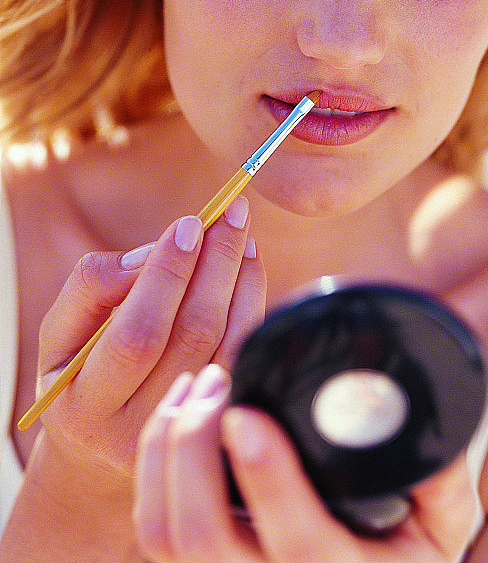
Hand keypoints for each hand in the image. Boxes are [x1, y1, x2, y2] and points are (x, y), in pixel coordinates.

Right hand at [32, 196, 265, 488]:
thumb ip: (91, 288)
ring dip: (242, 279)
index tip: (190, 223)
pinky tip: (250, 268)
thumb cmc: (82, 369)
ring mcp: (188, 429)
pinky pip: (247, 353)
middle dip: (216, 264)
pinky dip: (254, 303)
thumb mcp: (61, 333)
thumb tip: (148, 257)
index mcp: (84, 407)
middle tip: (230, 214)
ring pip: (230, 342)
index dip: (166, 275)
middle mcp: (137, 428)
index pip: (136, 334)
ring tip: (242, 235)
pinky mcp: (222, 419)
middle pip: (193, 334)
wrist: (104, 445)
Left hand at [134, 364, 477, 562]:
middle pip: (203, 537)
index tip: (246, 412)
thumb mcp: (444, 525)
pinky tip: (175, 419)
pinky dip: (152, 468)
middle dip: (193, 446)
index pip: (296, 541)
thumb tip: (433, 416)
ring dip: (166, 450)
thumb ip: (444, 476)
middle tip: (214, 379)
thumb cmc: (405, 556)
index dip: (265, 477)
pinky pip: (153, 533)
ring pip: (165, 536)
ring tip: (195, 385)